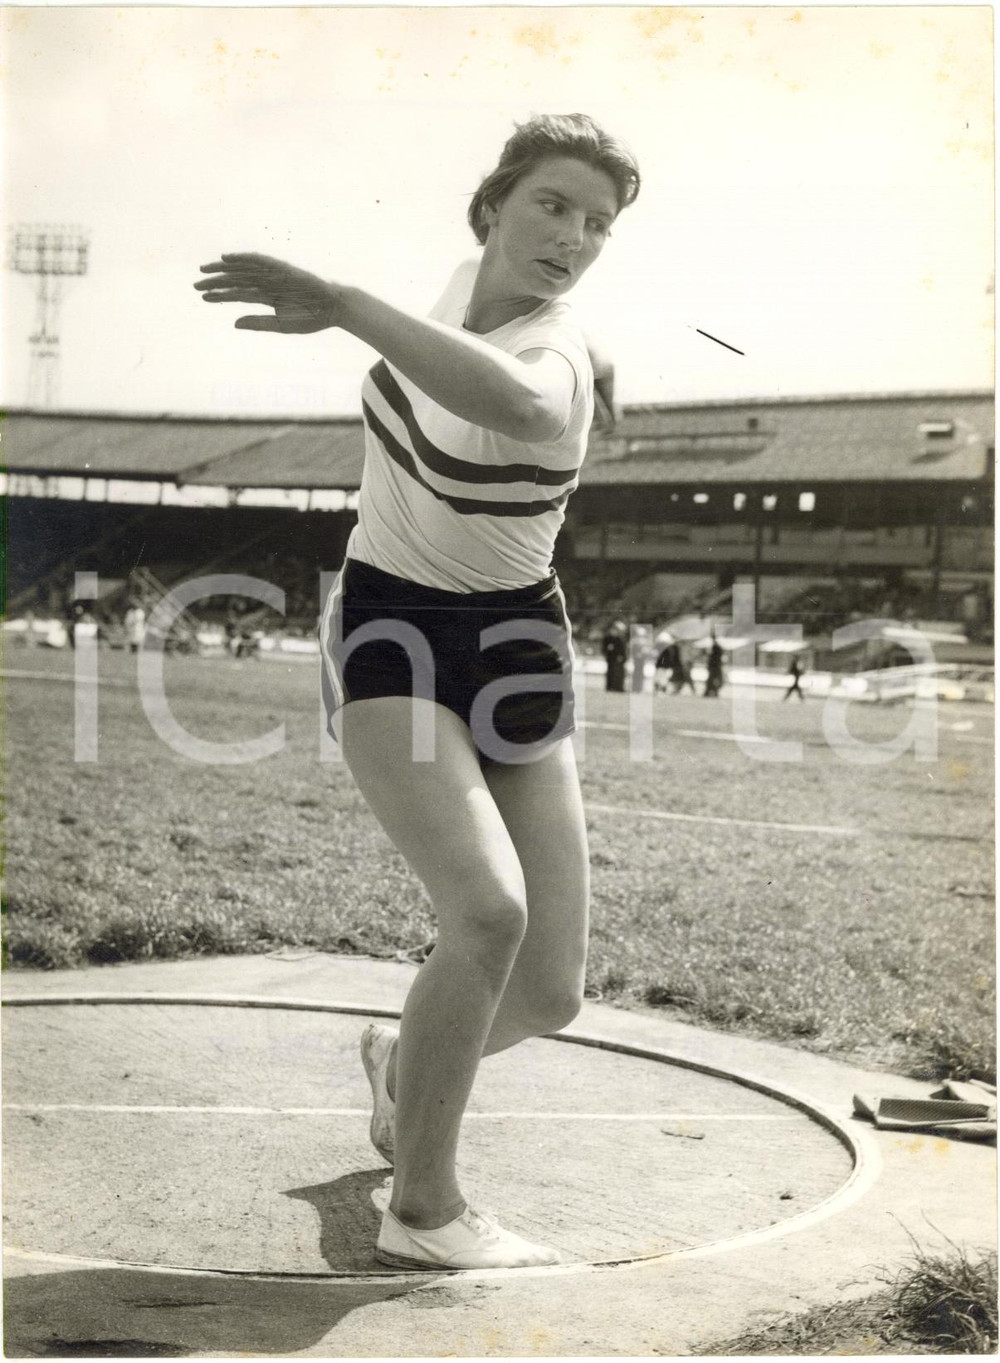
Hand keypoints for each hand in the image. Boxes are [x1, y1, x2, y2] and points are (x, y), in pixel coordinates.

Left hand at [194, 253, 338, 332]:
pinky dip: (243, 257)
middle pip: (236, 280)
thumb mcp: (281, 325)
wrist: (333, 309)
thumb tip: (234, 323)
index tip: (202, 296)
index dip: (219, 295)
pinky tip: (226, 257)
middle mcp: (267, 284)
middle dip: (215, 281)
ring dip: (223, 268)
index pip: (237, 294)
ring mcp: (274, 275)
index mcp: (267, 297)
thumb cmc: (311, 318)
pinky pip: (259, 260)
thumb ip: (258, 323)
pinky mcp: (282, 269)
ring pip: (243, 269)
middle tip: (195, 284)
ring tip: (204, 269)